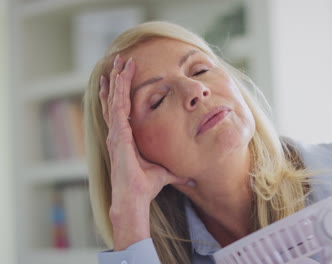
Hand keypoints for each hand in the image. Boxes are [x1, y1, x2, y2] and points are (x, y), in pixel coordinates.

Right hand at [99, 54, 189, 248]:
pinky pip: (116, 107)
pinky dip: (116, 91)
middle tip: (119, 60)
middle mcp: (117, 132)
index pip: (121, 109)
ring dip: (116, 79)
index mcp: (126, 138)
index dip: (120, 92)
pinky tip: (116, 78)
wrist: (135, 198)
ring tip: (118, 61)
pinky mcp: (117, 135)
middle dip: (117, 79)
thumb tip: (191, 179)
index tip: (121, 77)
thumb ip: (176, 172)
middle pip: (115, 100)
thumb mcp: (165, 172)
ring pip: (114, 99)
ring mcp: (116, 133)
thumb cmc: (146, 186)